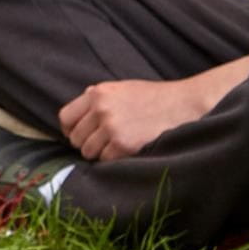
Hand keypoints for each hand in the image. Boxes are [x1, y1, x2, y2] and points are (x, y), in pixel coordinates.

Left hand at [58, 64, 244, 160]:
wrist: (183, 104)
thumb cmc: (154, 98)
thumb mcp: (123, 89)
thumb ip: (99, 98)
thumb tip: (79, 109)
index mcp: (98, 93)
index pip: (65, 117)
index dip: (71, 129)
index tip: (81, 135)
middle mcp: (101, 109)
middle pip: (75, 138)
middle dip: (87, 143)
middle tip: (105, 143)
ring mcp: (111, 127)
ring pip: (88, 152)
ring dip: (100, 153)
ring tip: (118, 145)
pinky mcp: (123, 144)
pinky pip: (105, 160)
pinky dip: (114, 159)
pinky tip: (128, 150)